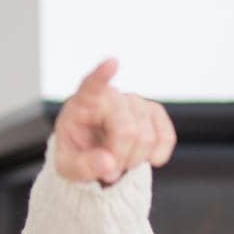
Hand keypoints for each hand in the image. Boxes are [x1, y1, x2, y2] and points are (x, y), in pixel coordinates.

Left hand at [53, 58, 175, 185]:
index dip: (102, 76)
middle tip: (107, 170)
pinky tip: (144, 159)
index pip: (91, 86)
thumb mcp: (68, 167)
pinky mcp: (154, 112)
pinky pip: (166, 137)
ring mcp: (135, 102)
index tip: (112, 63)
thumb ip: (83, 166)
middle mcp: (111, 97)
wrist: (94, 155)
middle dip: (120, 158)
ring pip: (147, 138)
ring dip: (134, 160)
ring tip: (119, 162)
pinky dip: (156, 155)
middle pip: (127, 131)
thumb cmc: (76, 155)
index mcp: (82, 104)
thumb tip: (108, 164)